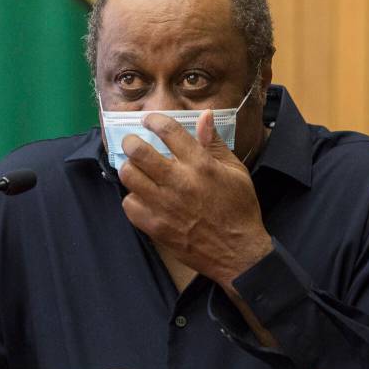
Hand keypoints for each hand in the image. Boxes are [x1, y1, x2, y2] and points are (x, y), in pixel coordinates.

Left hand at [118, 110, 273, 288]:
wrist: (238, 253)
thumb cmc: (239, 209)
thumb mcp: (235, 171)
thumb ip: (214, 143)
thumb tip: (204, 115)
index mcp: (200, 165)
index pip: (168, 131)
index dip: (154, 120)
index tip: (149, 120)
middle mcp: (179, 182)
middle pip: (138, 151)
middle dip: (131, 141)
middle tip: (133, 143)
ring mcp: (164, 205)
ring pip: (129, 176)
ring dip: (130, 168)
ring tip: (137, 170)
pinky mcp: (155, 226)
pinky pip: (129, 204)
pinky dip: (133, 198)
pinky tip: (143, 197)